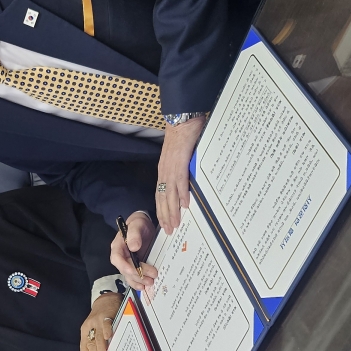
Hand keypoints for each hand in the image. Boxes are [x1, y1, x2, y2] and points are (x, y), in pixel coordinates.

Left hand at [80, 292, 121, 350]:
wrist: (106, 299)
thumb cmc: (102, 317)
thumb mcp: (95, 328)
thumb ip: (97, 341)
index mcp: (85, 331)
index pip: (84, 348)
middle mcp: (90, 326)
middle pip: (90, 344)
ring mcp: (98, 321)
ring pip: (98, 337)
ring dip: (101, 349)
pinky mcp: (106, 315)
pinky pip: (106, 325)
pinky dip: (106, 332)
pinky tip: (108, 339)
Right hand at [110, 211, 157, 291]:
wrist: (143, 225)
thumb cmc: (138, 224)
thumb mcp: (137, 225)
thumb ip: (134, 235)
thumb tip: (133, 247)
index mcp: (118, 246)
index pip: (117, 259)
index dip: (125, 267)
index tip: (134, 271)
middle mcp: (120, 256)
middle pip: (125, 269)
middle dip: (137, 275)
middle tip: (150, 277)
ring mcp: (126, 262)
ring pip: (129, 275)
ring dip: (138, 281)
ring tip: (149, 282)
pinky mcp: (133, 266)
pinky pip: (133, 277)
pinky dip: (138, 282)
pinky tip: (144, 286)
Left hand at [156, 115, 204, 234]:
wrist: (181, 118)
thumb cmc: (182, 135)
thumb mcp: (180, 157)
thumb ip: (182, 170)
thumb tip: (189, 184)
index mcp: (164, 171)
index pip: (161, 195)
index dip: (162, 210)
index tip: (165, 223)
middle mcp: (164, 171)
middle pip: (162, 198)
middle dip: (165, 216)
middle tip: (169, 232)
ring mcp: (171, 167)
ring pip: (169, 194)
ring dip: (172, 211)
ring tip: (175, 224)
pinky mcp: (180, 161)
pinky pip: (180, 181)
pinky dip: (182, 194)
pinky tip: (185, 205)